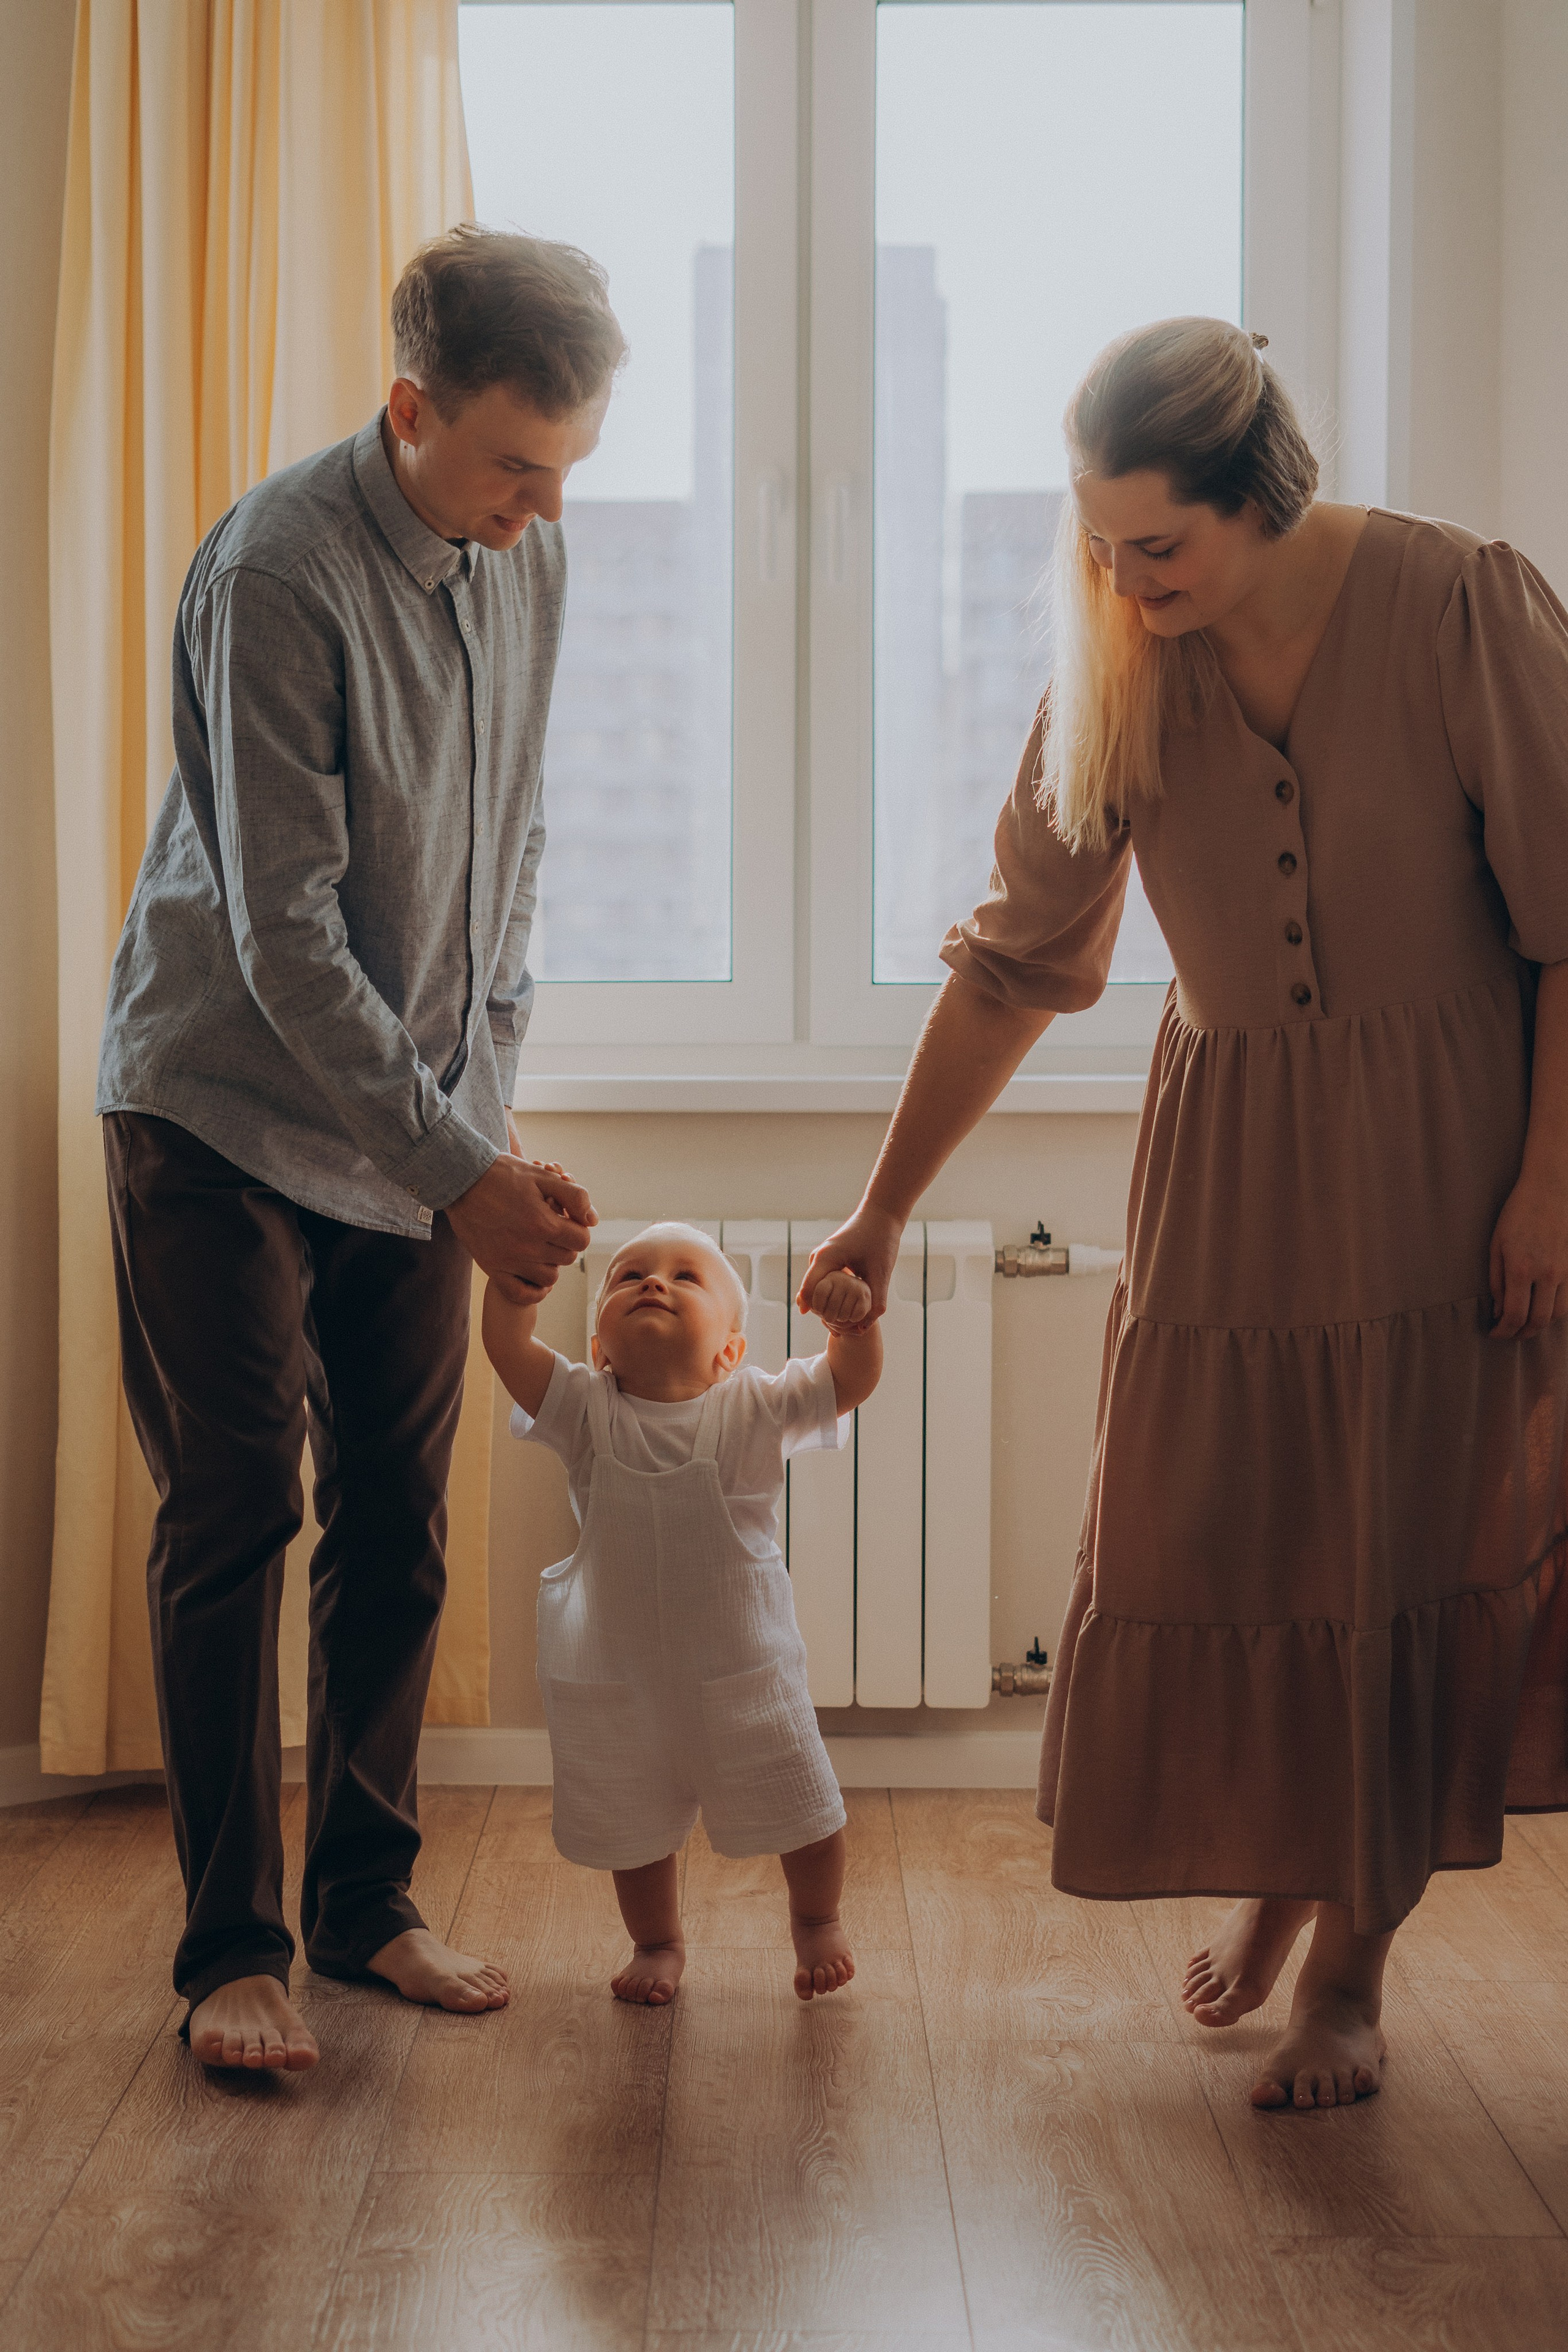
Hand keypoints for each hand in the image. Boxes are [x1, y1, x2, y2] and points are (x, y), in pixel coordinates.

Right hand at [446, 1155, 595, 1304]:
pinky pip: (521, 1293)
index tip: (567, 1219)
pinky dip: (533, 1289)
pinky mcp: (491, 1268)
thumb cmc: (503, 1175)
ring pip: (549, 1277)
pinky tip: (534, 1274)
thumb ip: (574, 1196)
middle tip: (552, 1228)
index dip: (578, 1228)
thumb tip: (593, 1220)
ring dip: (551, 1263)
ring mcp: (508, 1260)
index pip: (581, 1240)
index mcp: (542, 1223)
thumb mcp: (542, 1176)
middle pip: (567, 1258)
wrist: (461, 1180)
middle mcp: (526, 1247)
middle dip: (565, 1243)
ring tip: (542, 1246)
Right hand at [796, 1204, 902, 1326]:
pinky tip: (845, 1309)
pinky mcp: (830, 1259)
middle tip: (838, 1331)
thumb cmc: (881, 1239)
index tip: (834, 1327)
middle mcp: (819, 1258)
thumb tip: (864, 1328)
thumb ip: (875, 1300)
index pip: (808, 1293)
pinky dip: (832, 1296)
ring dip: (827, 1305)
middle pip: (811, 1293)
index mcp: (825, 1258)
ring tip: (842, 1323)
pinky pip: (825, 1282)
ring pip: (817, 1288)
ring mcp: (823, 1258)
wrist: (883, 1213)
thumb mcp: (881, 1272)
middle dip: (823, 1312)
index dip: (817, 1313)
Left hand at [809, 1270, 872, 1333]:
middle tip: (832, 1316)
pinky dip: (853, 1320)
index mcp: (829, 1276)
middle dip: (829, 1318)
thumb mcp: (819, 1296)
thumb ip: (806, 1299)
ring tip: (843, 1314)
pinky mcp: (866, 1296)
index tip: (820, 1310)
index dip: (817, 1308)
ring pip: (843, 1316)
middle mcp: (843, 1278)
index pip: (818, 1294)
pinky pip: (855, 1316)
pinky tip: (853, 1313)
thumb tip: (801, 1309)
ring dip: (841, 1320)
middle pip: (830, 1310)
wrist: (858, 1295)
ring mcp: (856, 1286)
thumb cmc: (834, 1297)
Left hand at [1488, 1170, 1567, 1339]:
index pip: (1513, 1315)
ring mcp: (1565, 1271)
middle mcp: (1546, 1274)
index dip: (1503, 1331)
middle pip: (1538, 1321)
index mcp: (1520, 1268)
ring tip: (1526, 1324)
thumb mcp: (1496, 1245)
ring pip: (1557, 1314)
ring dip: (1541, 1324)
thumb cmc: (1517, 1214)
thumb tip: (1498, 1311)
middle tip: (1510, 1335)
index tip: (1494, 1334)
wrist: (1552, 1189)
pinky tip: (1543, 1308)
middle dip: (1522, 1334)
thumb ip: (1496, 1281)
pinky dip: (1556, 1310)